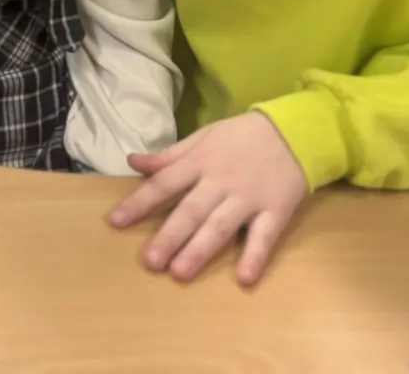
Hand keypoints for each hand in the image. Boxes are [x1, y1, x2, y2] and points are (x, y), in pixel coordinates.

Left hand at [107, 112, 308, 285]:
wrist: (293, 131)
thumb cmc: (240, 137)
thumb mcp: (201, 138)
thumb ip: (169, 156)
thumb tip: (133, 162)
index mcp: (199, 162)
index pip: (163, 184)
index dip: (139, 203)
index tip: (116, 222)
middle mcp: (220, 182)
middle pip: (191, 211)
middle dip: (169, 236)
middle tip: (151, 262)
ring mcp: (248, 198)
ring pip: (221, 226)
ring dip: (200, 250)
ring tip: (180, 273)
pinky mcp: (276, 211)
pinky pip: (264, 236)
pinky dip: (255, 256)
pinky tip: (245, 278)